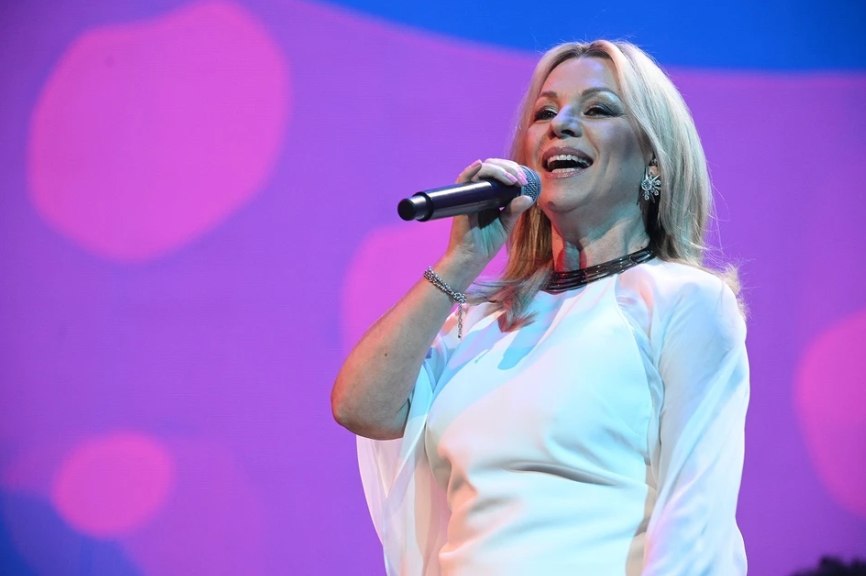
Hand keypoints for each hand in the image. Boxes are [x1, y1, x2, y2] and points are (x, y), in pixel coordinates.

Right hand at [439, 159, 535, 284]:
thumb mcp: (506, 224)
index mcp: (489, 195)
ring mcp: (469, 195)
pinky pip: (462, 180)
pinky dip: (470, 170)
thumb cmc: (487, 243)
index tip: (525, 180)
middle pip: (491, 167)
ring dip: (498, 169)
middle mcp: (478, 191)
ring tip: (512, 178)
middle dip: (509, 168)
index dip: (513, 171)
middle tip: (521, 179)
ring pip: (481, 170)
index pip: (499, 173)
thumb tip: (529, 196)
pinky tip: (479, 164)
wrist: (472, 258)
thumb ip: (515, 210)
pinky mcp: (461, 201)